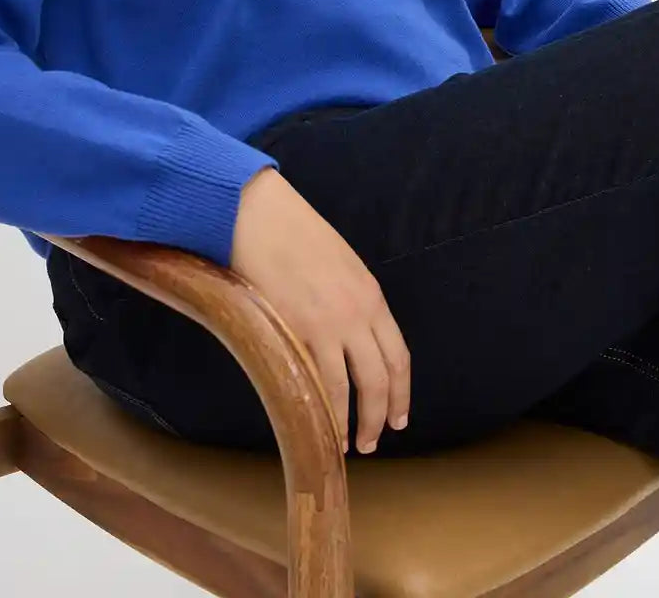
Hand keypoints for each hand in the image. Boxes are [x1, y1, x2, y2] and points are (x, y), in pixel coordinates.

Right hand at [230, 167, 410, 453]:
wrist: (257, 214)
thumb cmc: (291, 231)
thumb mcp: (338, 263)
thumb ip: (350, 298)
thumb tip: (348, 332)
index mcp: (371, 294)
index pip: (398, 354)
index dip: (401, 392)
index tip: (399, 417)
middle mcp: (359, 312)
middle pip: (383, 378)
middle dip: (382, 415)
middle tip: (374, 441)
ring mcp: (330, 324)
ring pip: (355, 389)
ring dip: (354, 423)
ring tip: (347, 446)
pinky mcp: (298, 331)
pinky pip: (320, 383)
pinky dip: (324, 412)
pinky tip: (320, 427)